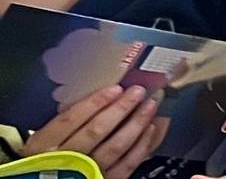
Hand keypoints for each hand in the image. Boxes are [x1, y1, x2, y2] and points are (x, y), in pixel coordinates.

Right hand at [26, 84, 163, 178]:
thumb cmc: (45, 159)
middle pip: (96, 130)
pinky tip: (149, 129)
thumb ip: (63, 123)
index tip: (114, 88)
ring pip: (115, 146)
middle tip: (138, 91)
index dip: (94, 103)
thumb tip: (94, 98)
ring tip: (149, 105)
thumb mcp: (43, 140)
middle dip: (121, 108)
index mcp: (43, 146)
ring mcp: (86, 172)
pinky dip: (141, 146)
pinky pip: (127, 164)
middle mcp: (66, 159)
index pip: (70, 120)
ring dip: (136, 123)